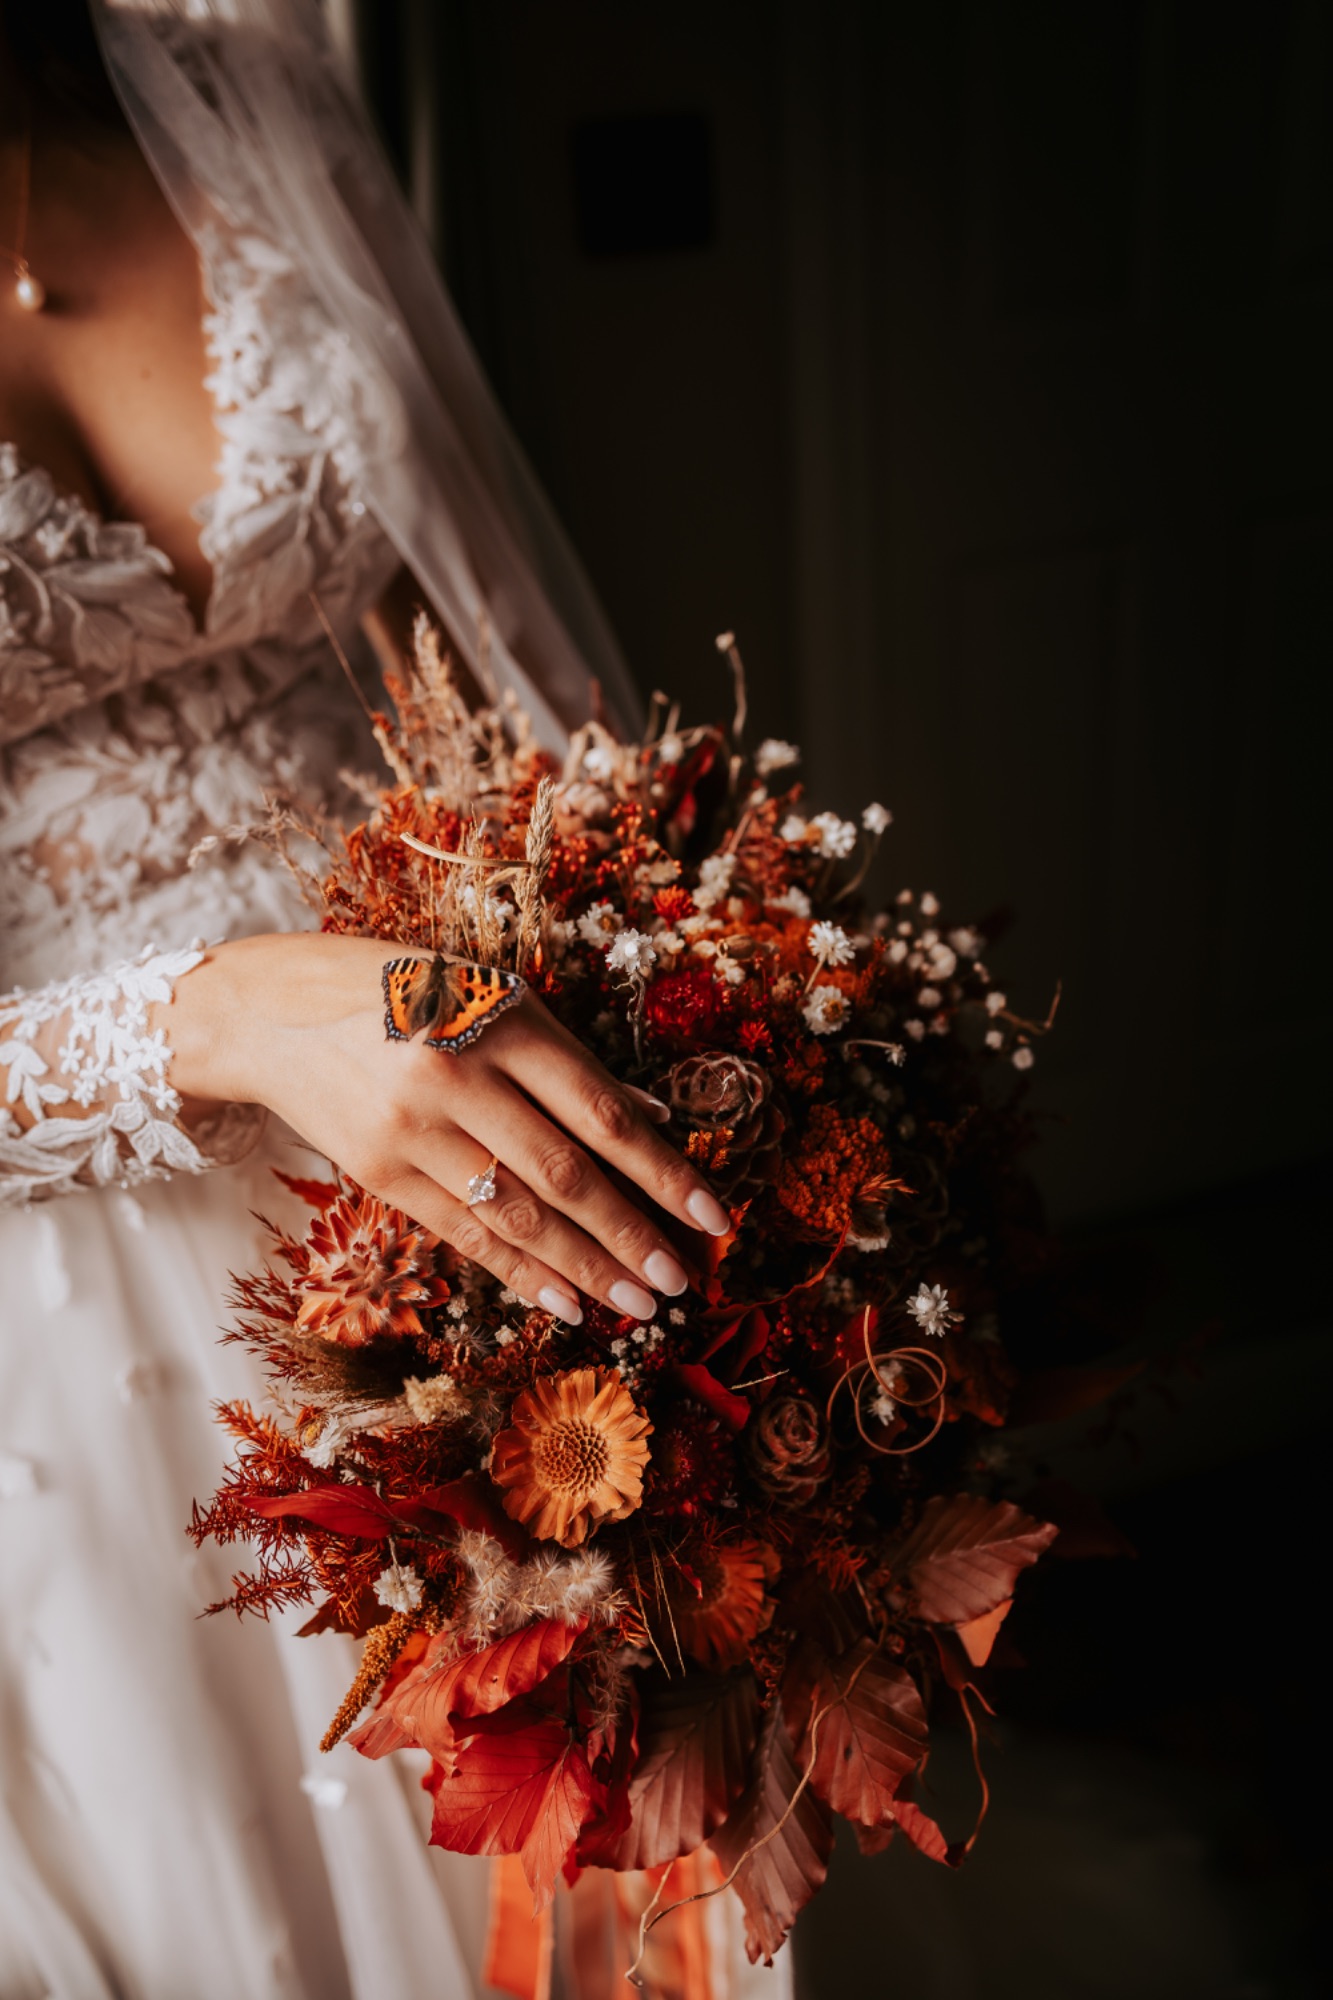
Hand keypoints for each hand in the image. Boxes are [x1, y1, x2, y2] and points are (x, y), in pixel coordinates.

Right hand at [163, 933, 729, 1323]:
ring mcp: (412, 1130)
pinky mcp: (378, 1172)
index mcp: (500, 1020)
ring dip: (586, 1266)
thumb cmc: (404, 992)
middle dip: (631, 1234)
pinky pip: (464, 1233)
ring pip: (516, 1214)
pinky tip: (566, 1301)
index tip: (712, 1214)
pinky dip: (520, 1271)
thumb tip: (652, 1115)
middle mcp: (457, 1076)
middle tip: (682, 1281)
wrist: (272, 1011)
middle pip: (564, 1173)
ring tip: (639, 1302)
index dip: (662, 1170)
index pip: (600, 1112)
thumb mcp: (492, 995)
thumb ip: (568, 1059)